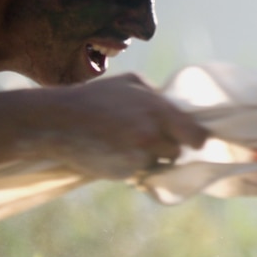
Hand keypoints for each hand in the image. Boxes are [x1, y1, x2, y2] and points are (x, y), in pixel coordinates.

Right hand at [31, 73, 208, 179]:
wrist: (59, 121)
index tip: (194, 140)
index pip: (197, 137)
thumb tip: (173, 105)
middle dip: (169, 147)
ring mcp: (137, 158)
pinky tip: (115, 151)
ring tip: (129, 144)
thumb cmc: (96, 96)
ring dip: (151, 158)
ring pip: (158, 165)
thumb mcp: (131, 82)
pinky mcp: (123, 173)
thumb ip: (157, 95)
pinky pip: (137, 172)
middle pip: (177, 153)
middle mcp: (152, 136)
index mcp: (159, 111)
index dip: (196, 139)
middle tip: (154, 139)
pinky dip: (131, 165)